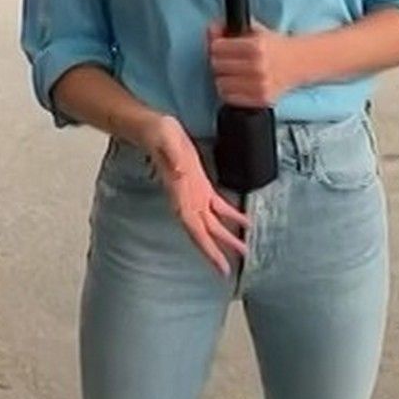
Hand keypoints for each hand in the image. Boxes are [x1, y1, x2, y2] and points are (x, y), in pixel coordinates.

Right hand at [138, 115, 248, 275]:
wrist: (154, 127)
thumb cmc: (158, 134)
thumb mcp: (165, 141)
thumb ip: (172, 156)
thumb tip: (179, 172)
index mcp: (180, 195)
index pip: (195, 229)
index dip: (207, 249)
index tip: (220, 266)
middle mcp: (187, 200)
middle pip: (204, 233)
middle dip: (217, 252)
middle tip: (230, 271)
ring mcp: (195, 195)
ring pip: (212, 223)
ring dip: (226, 237)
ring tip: (243, 250)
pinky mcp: (201, 185)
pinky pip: (218, 206)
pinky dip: (231, 215)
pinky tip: (244, 222)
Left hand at [208, 21, 301, 107]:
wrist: (299, 62)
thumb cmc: (274, 46)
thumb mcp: (254, 29)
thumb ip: (229, 27)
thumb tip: (211, 29)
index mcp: (257, 46)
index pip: (217, 48)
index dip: (216, 46)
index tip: (221, 47)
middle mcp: (259, 67)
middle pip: (217, 65)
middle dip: (219, 61)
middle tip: (227, 60)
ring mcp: (260, 86)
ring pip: (221, 84)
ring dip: (223, 78)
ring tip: (232, 73)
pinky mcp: (261, 100)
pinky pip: (230, 98)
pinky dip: (230, 91)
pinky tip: (237, 84)